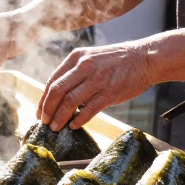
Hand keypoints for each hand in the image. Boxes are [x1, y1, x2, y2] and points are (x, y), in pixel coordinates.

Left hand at [38, 42, 153, 130]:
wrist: (144, 58)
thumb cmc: (117, 61)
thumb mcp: (91, 57)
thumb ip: (75, 73)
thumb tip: (59, 96)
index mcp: (77, 57)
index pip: (53, 81)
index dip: (43, 99)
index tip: (40, 112)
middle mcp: (85, 66)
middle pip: (57, 91)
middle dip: (47, 110)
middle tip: (44, 122)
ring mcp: (97, 79)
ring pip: (70, 101)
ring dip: (60, 117)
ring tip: (56, 127)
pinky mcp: (110, 92)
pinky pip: (88, 109)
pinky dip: (79, 120)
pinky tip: (74, 126)